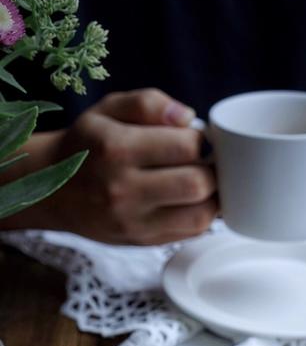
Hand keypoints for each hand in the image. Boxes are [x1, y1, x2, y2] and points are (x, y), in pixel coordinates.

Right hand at [19, 88, 216, 243]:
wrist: (54, 189)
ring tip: (203, 183)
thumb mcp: (108, 109)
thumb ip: (148, 103)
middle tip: (206, 163)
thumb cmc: (89, 144)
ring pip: (200, 216)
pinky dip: (200, 216)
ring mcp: (133, 221)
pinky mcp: (142, 241)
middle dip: (212, 170)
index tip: (197, 140)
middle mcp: (123, 188)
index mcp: (117, 148)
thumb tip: (188, 117)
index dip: (202, 141)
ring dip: (212, 198)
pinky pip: (190, 234)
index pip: (187, 146)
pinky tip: (191, 202)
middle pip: (197, 184)